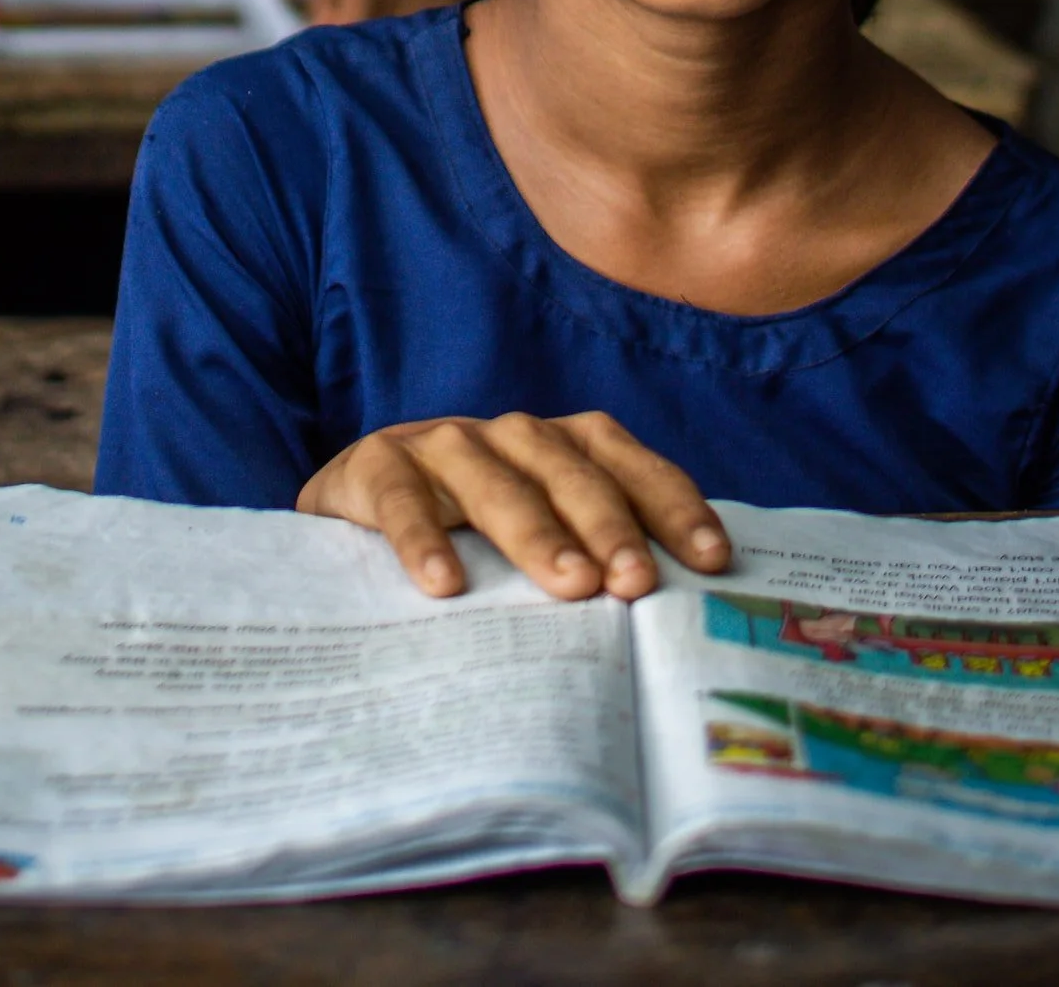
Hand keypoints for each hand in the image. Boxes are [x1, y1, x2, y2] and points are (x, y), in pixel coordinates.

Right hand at [298, 410, 729, 600]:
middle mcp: (506, 434)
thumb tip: (676, 625)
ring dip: (535, 530)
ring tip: (569, 585)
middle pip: (569, 470)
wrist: (347, 509)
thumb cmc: (463, 536)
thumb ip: (587, 557)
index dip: (671, 504)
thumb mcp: (530, 536)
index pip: (626, 462)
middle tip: (636, 583)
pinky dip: (423, 536)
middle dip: (609, 525)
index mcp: (556, 445)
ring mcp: (440, 443)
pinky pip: (402, 498)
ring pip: (495, 480)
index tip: (712, 559)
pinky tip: (444, 584)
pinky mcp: (375, 464)